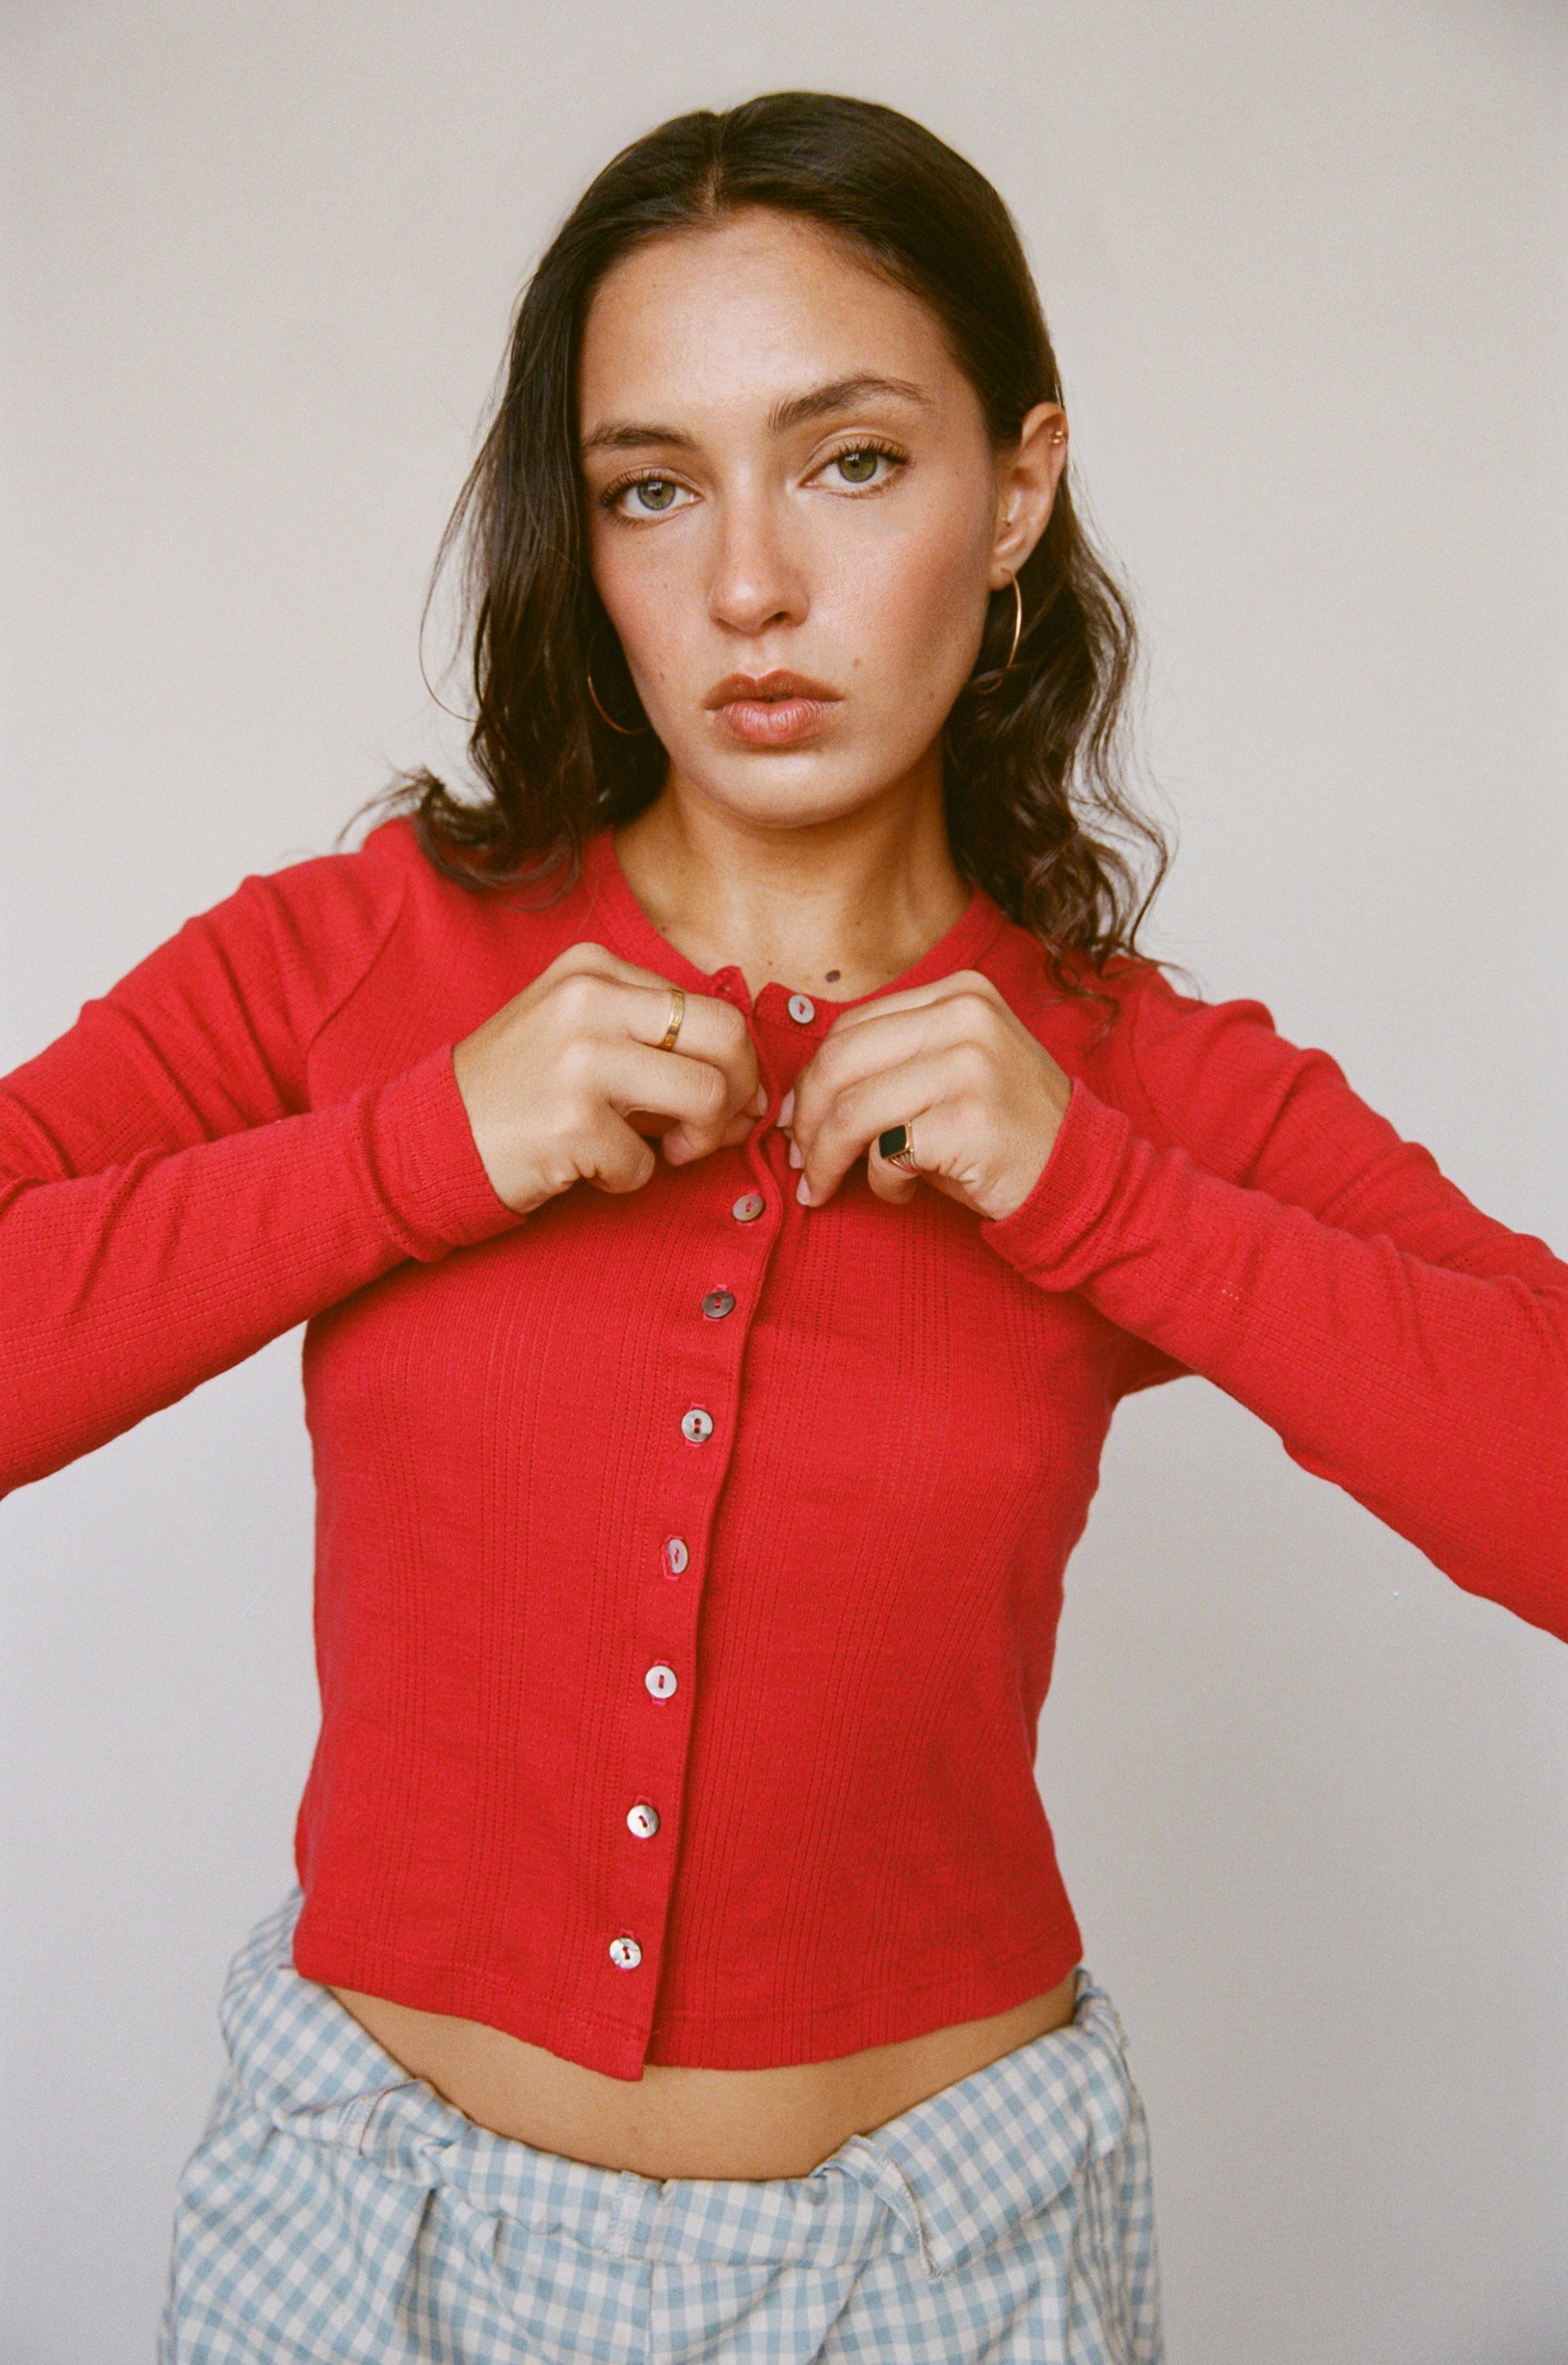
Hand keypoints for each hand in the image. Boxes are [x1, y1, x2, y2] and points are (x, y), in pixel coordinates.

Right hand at [452, 942, 763, 1214]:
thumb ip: (653, 1038)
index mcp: (593, 968)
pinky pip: (648, 1162)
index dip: (736, 1064)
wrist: (429, 1136)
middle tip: (715, 1129)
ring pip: (705, 1096)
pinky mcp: (571, 1122)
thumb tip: (749, 1087)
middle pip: (725, 1037)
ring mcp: (579, 1059)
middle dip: (739, 1093)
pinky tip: (589, 1167)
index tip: (725, 1100)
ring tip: (664, 1151)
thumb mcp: (578, 1030)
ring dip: (698, 1140)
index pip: (710, 1007)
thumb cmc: (516, 1089)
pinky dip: (629, 1177)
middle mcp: (588, 1001)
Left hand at [785, 970, 1071, 1222]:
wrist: (1081, 1177)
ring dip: (828, 1158)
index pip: (851, 1025)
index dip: (811, 1078)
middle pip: (839, 1061)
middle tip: (800, 1162)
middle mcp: (965, 1016)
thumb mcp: (954, 1071)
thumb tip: (802, 1097)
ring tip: (826, 1186)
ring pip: (853, 1109)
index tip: (798, 1120)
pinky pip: (887, 1152)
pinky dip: (880, 1182)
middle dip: (806, 1119)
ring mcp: (971, 1065)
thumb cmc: (1006, 1132)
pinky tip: (898, 1193)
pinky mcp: (970, 1120)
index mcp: (959, 992)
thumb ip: (892, 1062)